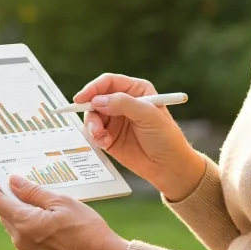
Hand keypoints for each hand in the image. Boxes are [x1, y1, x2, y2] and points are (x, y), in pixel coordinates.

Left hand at [0, 172, 128, 249]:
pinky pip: (22, 234)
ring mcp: (27, 249)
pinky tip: (40, 212)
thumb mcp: (61, 202)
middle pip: (2, 212)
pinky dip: (25, 220)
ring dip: (16, 208)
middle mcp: (20, 239)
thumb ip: (33, 192)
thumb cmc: (86, 229)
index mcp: (24, 223)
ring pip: (12, 223)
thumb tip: (12, 181)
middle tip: (13, 178)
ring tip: (30, 193)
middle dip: (5, 194)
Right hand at [72, 73, 205, 200]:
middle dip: (91, 111)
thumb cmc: (166, 137)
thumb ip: (123, 104)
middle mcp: (123, 102)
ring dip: (93, 126)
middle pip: (96, 99)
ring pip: (92, 116)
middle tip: (94, 126)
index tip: (81, 99)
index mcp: (136, 90)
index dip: (93, 88)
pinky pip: (94, 132)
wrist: (169, 166)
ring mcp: (115, 120)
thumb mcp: (148, 115)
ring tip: (101, 137)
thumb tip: (98, 101)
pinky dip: (96, 137)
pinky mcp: (110, 137)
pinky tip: (106, 144)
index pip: (109, 82)